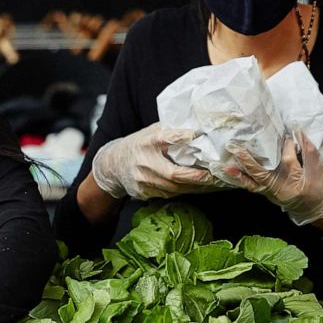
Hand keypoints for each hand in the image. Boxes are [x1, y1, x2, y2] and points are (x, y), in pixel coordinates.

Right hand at [91, 123, 217, 199]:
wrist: (112, 165)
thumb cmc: (137, 146)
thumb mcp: (149, 133)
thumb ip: (168, 132)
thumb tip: (195, 128)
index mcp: (146, 142)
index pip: (164, 138)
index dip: (181, 136)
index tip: (197, 134)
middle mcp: (144, 161)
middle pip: (172, 173)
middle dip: (193, 176)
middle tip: (210, 176)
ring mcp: (143, 179)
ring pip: (173, 187)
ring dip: (192, 187)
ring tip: (208, 184)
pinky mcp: (143, 192)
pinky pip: (167, 194)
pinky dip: (182, 191)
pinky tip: (194, 188)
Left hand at [225, 133, 322, 225]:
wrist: (317, 210)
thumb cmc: (320, 190)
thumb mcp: (319, 170)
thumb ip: (308, 151)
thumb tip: (297, 132)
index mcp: (293, 182)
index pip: (286, 159)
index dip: (286, 145)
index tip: (287, 134)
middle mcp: (278, 189)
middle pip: (261, 174)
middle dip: (248, 161)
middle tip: (236, 149)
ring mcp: (271, 192)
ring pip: (252, 182)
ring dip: (239, 174)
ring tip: (226, 166)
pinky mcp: (267, 192)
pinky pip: (252, 186)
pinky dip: (242, 179)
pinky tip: (231, 171)